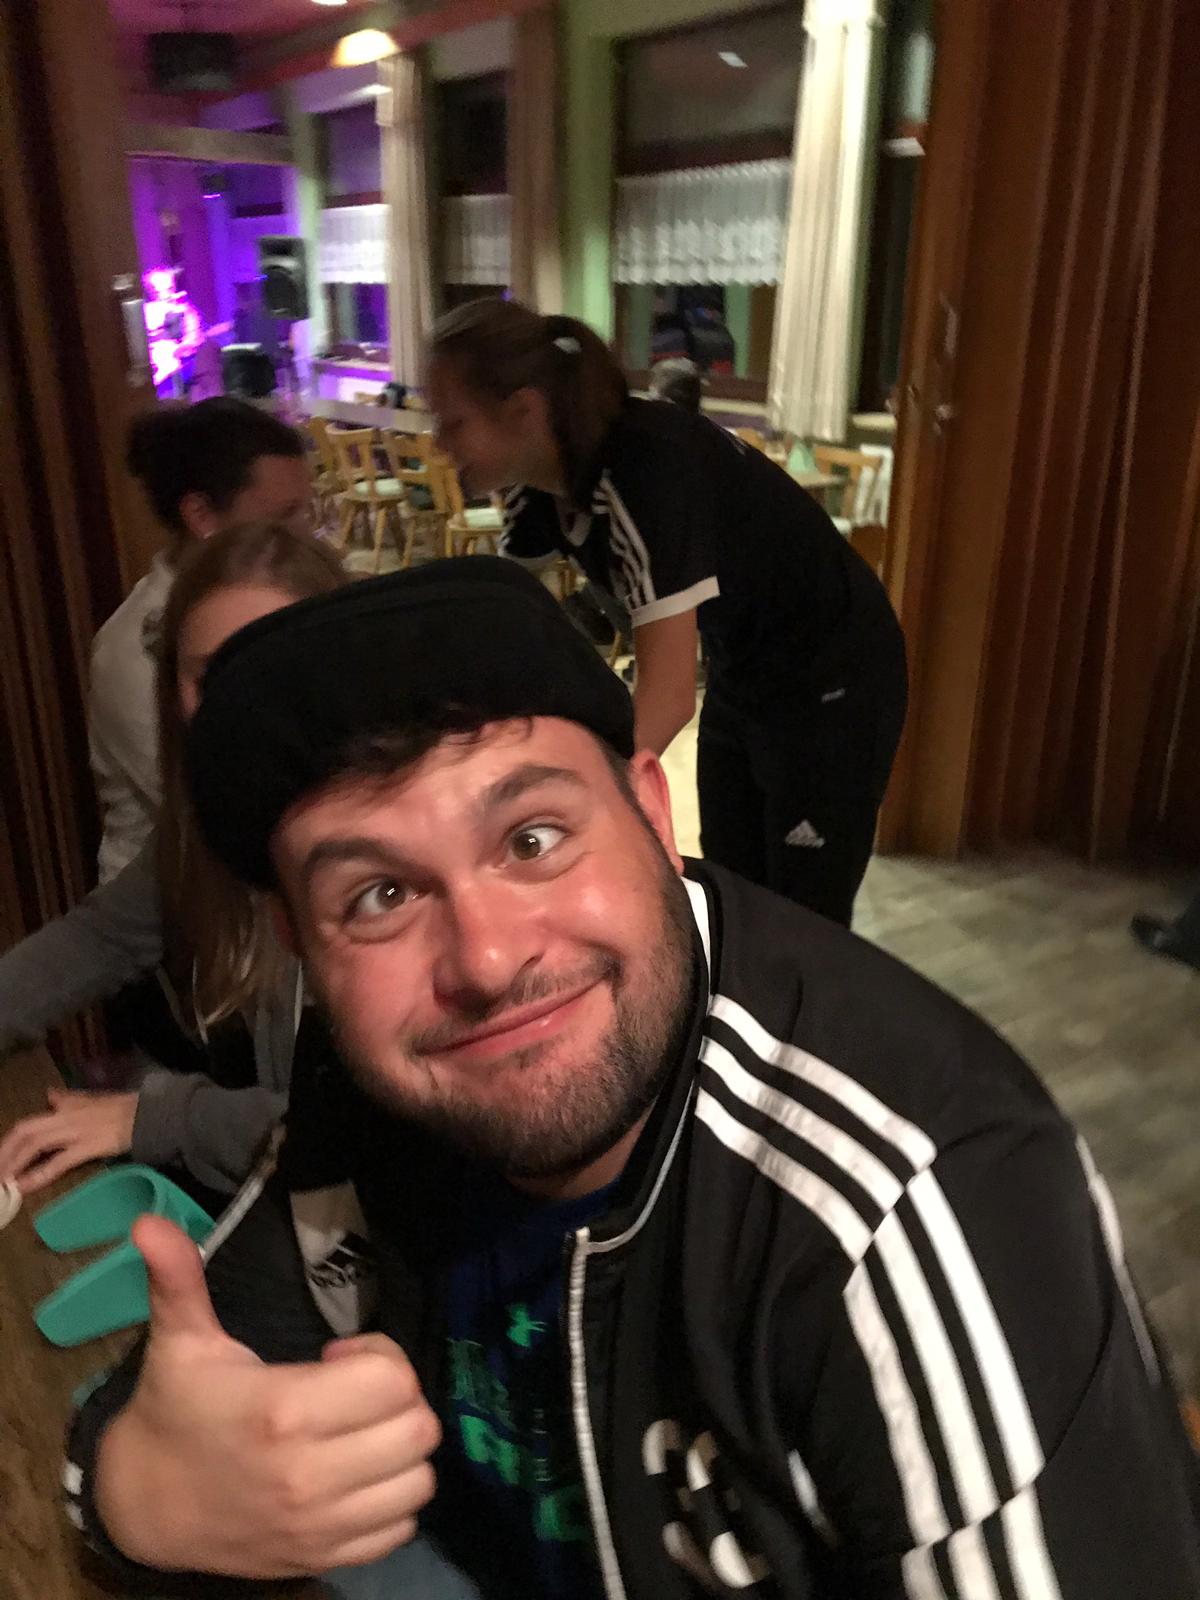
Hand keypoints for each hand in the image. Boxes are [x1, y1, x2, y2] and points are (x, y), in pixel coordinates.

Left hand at [0, 1089, 138, 1192]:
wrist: (149, 1114)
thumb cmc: (125, 1108)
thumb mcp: (92, 1100)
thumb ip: (69, 1099)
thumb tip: (50, 1095)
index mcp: (65, 1108)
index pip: (28, 1124)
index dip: (9, 1143)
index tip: (1, 1160)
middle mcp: (65, 1117)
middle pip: (25, 1132)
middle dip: (5, 1153)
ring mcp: (75, 1131)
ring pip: (35, 1144)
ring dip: (14, 1164)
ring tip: (3, 1183)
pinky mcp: (87, 1146)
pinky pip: (57, 1162)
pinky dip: (38, 1175)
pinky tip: (25, 1186)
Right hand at [95, 1216, 439, 1577]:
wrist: (145, 1505)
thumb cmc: (176, 1410)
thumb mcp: (180, 1341)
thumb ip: (179, 1279)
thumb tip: (150, 1222)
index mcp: (284, 1411)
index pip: (394, 1382)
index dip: (381, 1358)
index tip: (341, 1357)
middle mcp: (309, 1475)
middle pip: (417, 1430)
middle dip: (399, 1400)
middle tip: (358, 1394)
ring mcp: (319, 1525)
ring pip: (418, 1482)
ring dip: (401, 1450)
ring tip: (361, 1433)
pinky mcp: (323, 1557)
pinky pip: (399, 1530)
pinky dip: (392, 1500)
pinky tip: (358, 1476)